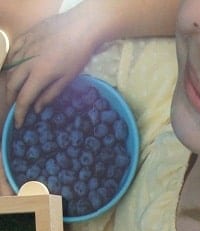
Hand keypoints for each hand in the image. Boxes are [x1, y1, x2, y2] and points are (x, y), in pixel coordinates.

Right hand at [3, 13, 98, 127]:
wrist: (80, 26)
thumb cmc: (77, 55)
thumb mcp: (67, 79)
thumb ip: (50, 94)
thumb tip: (37, 108)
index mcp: (39, 74)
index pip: (23, 99)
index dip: (19, 113)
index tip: (18, 123)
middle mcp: (27, 61)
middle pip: (12, 85)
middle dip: (11, 100)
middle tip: (14, 109)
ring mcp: (24, 47)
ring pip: (9, 69)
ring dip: (9, 84)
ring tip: (13, 93)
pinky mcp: (24, 37)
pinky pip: (11, 53)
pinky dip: (10, 65)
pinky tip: (13, 71)